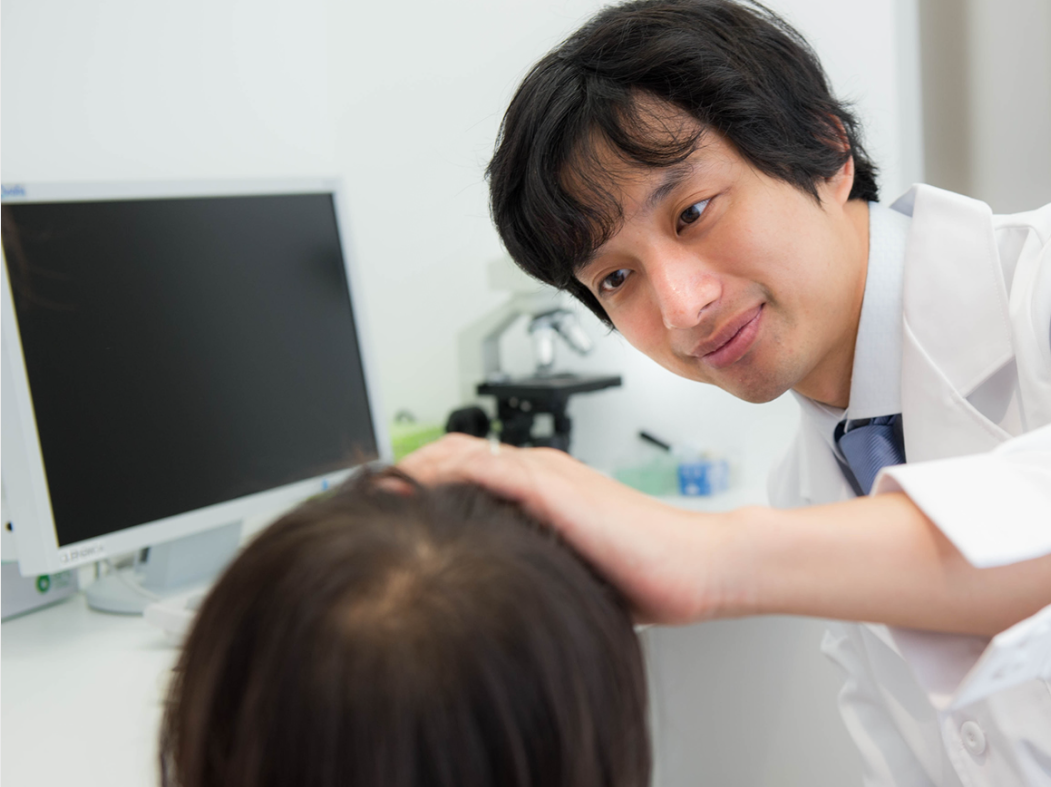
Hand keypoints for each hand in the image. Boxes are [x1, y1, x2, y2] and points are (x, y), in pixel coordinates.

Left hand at [397, 434, 739, 624]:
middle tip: (355, 500)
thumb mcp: (569, 569)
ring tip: (368, 496)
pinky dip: (440, 477)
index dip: (415, 483)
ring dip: (408, 471)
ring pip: (456, 454)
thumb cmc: (643, 574)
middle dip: (399, 474)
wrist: (695, 568)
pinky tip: (409, 496)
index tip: (376, 508)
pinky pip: (482, 470)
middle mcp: (537, 471)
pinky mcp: (553, 488)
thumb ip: (530, 565)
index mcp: (539, 486)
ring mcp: (544, 475)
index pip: (461, 469)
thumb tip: (482, 596)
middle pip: (447, 454)